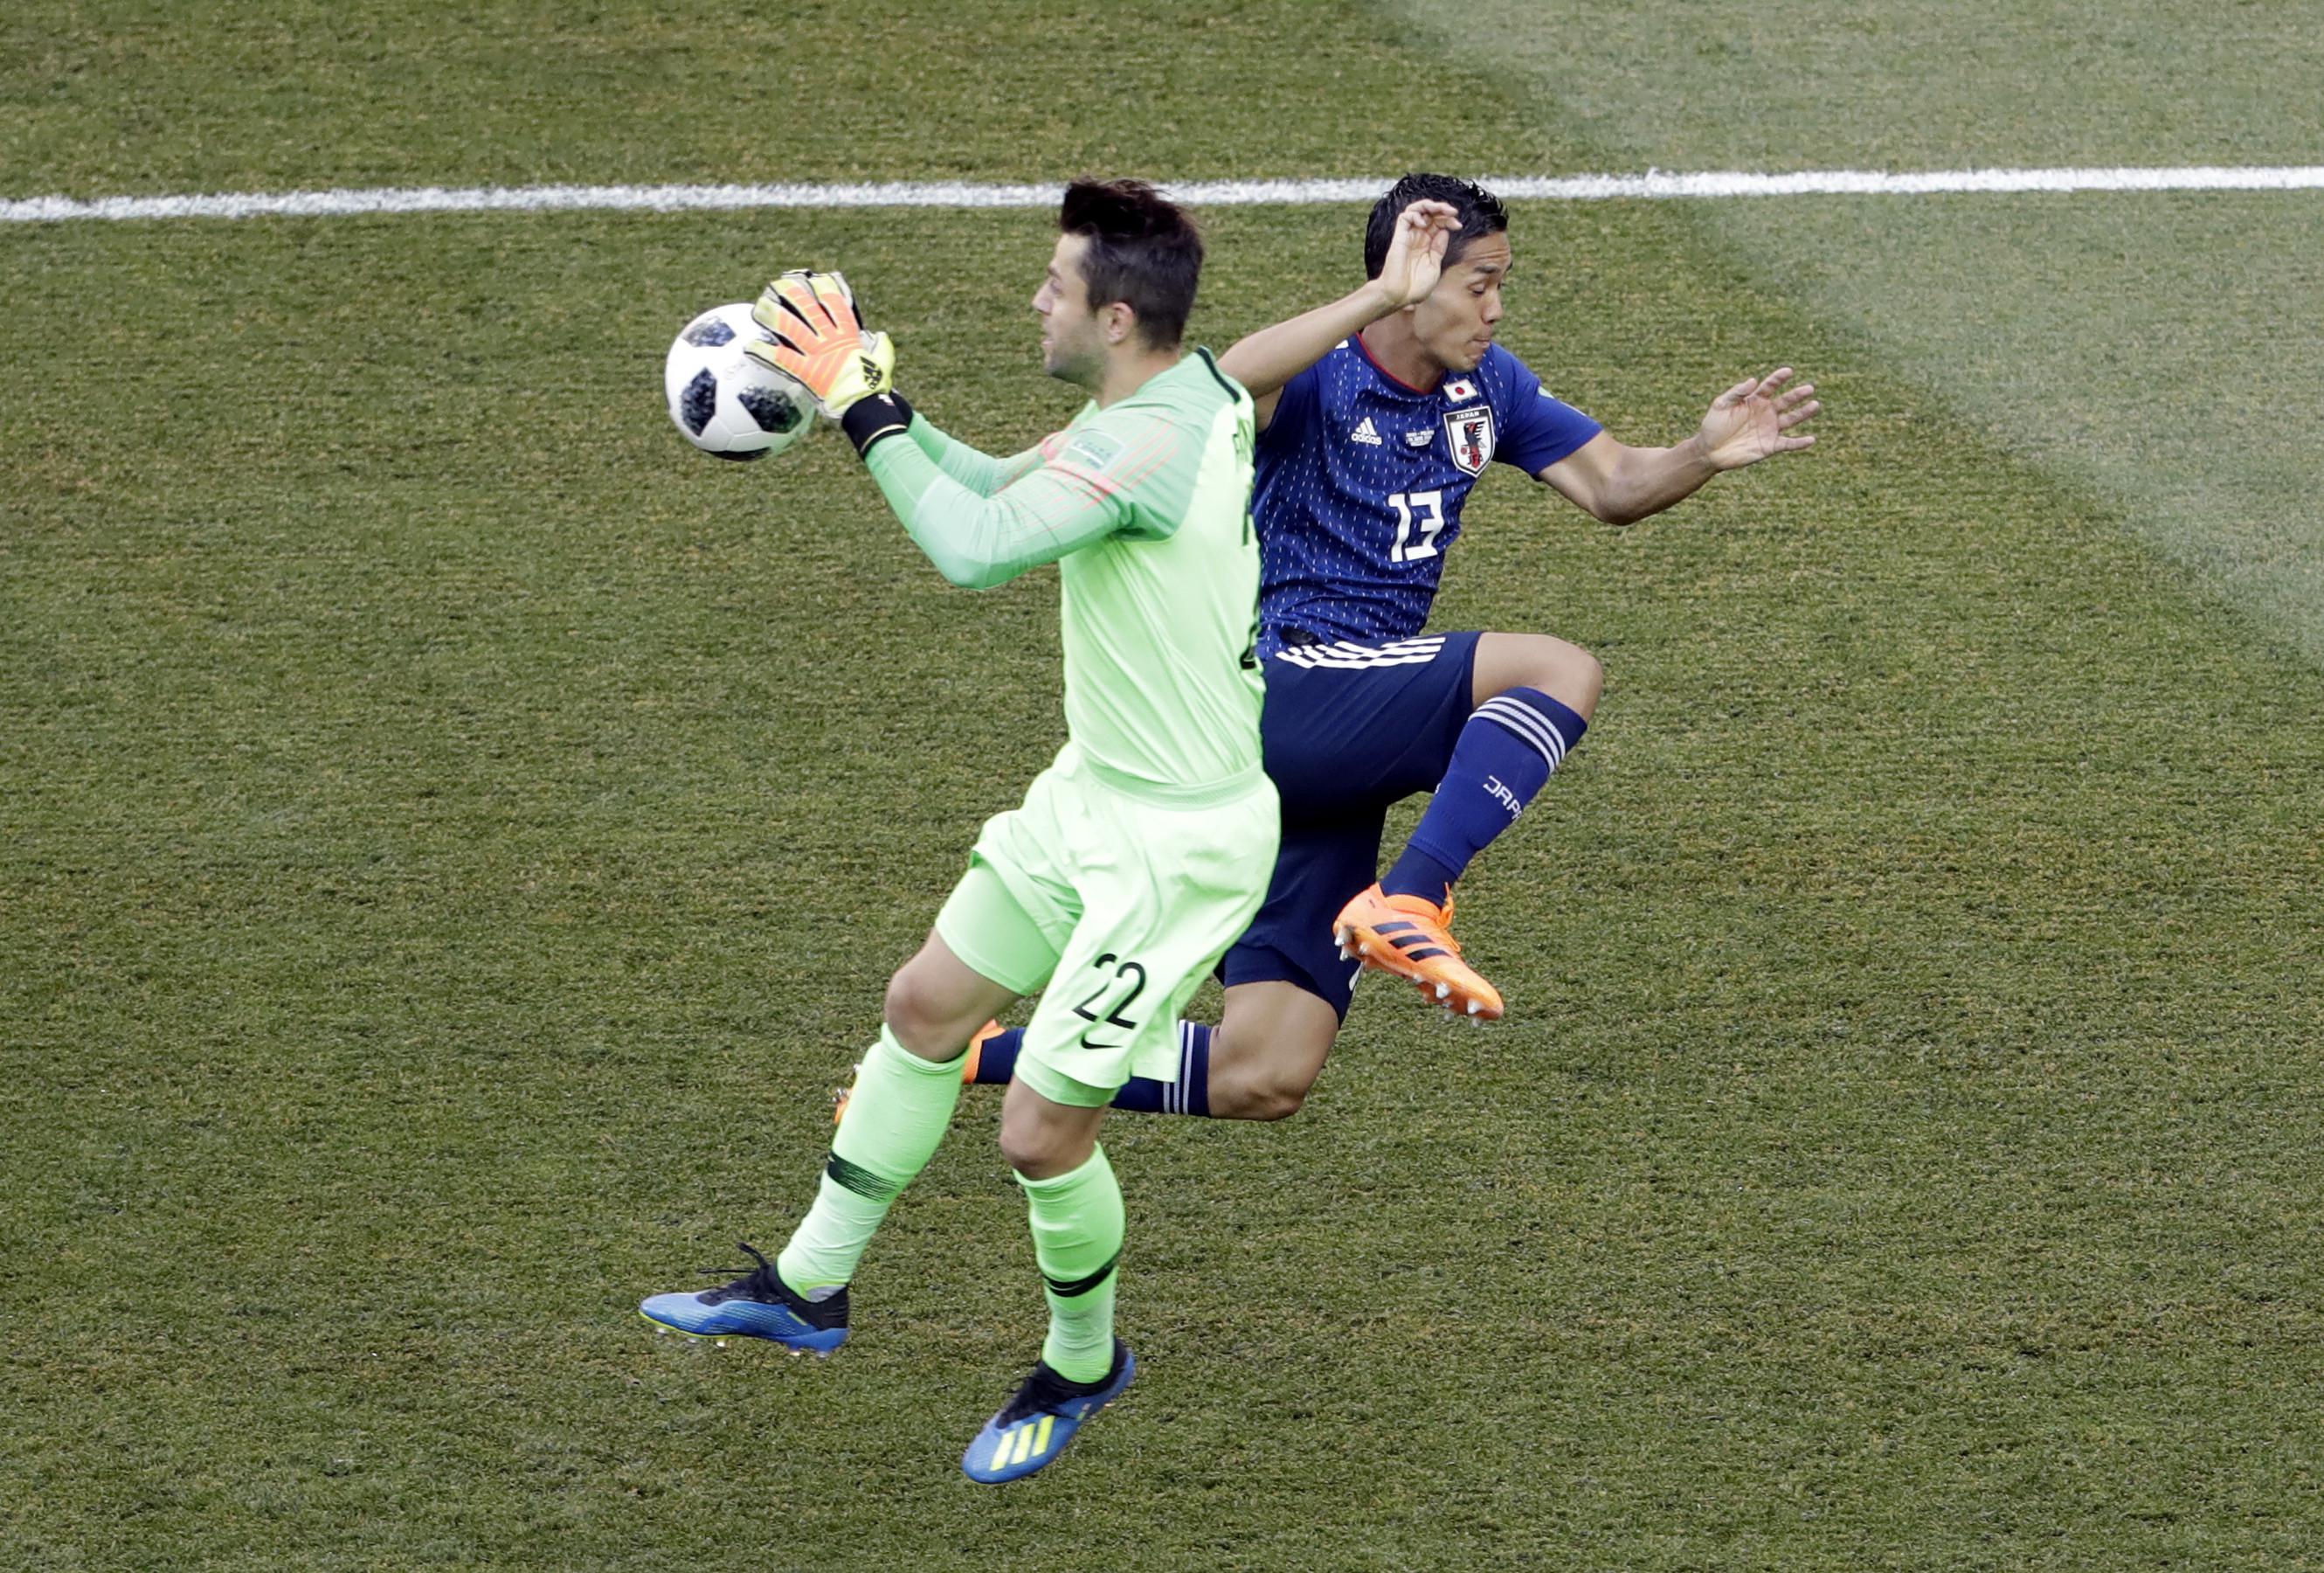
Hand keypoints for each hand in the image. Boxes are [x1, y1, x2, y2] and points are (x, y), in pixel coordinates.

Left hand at [745, 270, 895, 416]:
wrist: (865, 406)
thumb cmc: (875, 386)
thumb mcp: (884, 362)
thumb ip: (883, 347)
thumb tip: (882, 335)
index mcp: (848, 335)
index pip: (835, 303)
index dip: (823, 288)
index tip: (813, 278)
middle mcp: (829, 340)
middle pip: (808, 309)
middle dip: (793, 293)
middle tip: (779, 283)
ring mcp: (816, 354)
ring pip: (791, 328)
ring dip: (773, 316)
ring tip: (759, 307)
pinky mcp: (805, 372)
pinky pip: (781, 359)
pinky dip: (765, 352)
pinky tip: (750, 346)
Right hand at [1373, 200, 1460, 308]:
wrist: (1399, 296)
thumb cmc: (1415, 287)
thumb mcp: (1434, 266)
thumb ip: (1439, 249)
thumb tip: (1444, 231)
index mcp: (1427, 244)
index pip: (1438, 223)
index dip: (1449, 220)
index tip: (1458, 225)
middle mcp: (1418, 237)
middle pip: (1429, 213)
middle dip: (1442, 208)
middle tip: (1452, 211)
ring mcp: (1408, 236)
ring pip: (1416, 210)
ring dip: (1429, 205)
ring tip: (1440, 209)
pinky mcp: (1399, 237)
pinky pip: (1404, 217)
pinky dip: (1415, 214)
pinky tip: (1423, 223)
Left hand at [1694, 366, 1818, 469]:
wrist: (1709, 451)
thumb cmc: (1713, 426)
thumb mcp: (1721, 405)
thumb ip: (1736, 393)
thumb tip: (1753, 380)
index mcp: (1755, 400)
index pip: (1770, 386)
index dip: (1779, 379)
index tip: (1788, 372)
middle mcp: (1766, 412)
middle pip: (1786, 401)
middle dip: (1797, 395)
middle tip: (1809, 388)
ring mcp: (1769, 429)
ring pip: (1791, 419)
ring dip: (1803, 413)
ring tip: (1815, 405)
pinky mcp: (1770, 446)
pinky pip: (1788, 443)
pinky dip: (1800, 443)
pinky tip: (1811, 439)